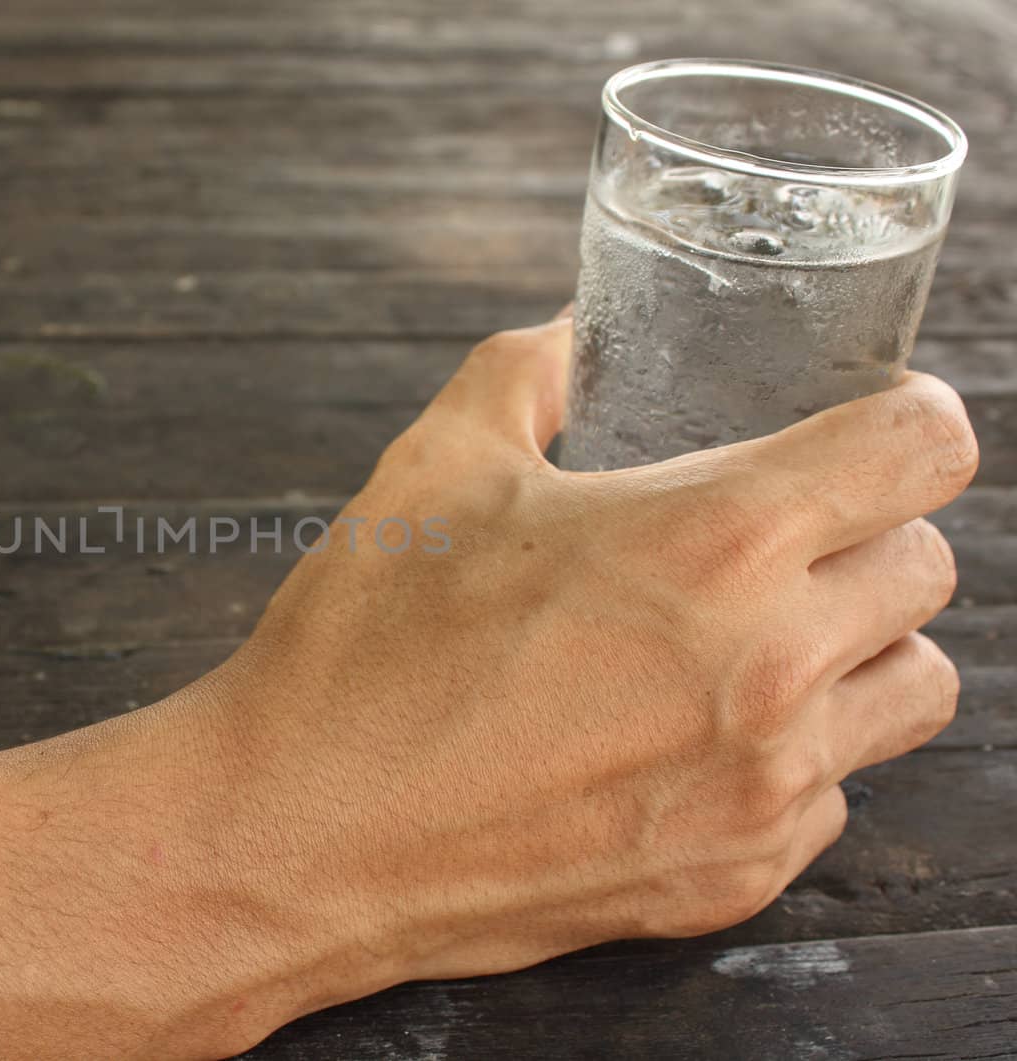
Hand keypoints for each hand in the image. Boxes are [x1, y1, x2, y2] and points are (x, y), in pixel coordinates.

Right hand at [195, 314, 976, 1011]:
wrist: (300, 835)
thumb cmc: (361, 649)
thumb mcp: (435, 466)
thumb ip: (528, 372)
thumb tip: (572, 337)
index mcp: (713, 542)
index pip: (919, 452)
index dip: (907, 420)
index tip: (870, 428)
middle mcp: (772, 669)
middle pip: (927, 570)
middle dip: (867, 532)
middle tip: (778, 533)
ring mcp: (763, 787)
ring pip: (912, 691)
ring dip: (857, 648)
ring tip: (757, 639)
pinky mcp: (733, 876)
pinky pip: (830, 797)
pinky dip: (792, 756)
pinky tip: (690, 738)